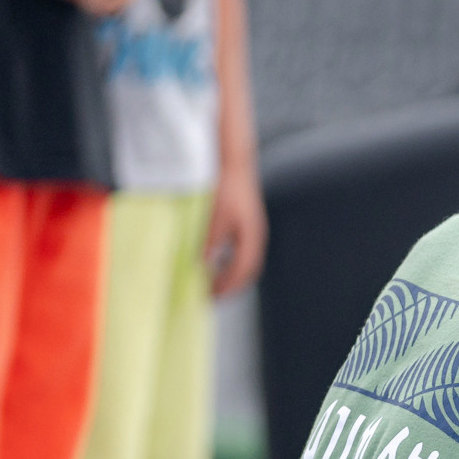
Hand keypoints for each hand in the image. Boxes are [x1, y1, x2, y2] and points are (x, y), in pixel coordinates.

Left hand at [204, 164, 265, 296]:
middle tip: (210, 294)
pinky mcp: (246, 223)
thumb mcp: (215, 217)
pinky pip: (240, 251)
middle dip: (229, 286)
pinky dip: (228, 262)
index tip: (209, 296)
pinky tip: (215, 260)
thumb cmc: (227, 185)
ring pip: (244, 262)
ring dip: (229, 274)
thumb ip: (210, 242)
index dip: (226, 288)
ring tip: (211, 281)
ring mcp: (252, 230)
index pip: (241, 273)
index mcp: (251, 238)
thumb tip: (203, 264)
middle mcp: (255, 237)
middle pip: (246, 272)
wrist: (234, 161)